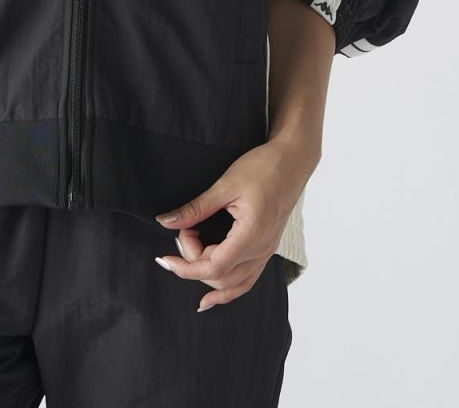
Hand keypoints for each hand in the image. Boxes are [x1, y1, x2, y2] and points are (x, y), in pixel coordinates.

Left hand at [150, 137, 317, 311]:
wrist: (292, 163)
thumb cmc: (262, 169)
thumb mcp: (225, 185)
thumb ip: (195, 208)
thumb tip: (166, 222)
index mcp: (251, 235)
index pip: (214, 268)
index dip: (186, 267)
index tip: (166, 256)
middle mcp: (261, 251)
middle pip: (220, 278)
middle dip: (193, 262)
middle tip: (184, 230)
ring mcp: (265, 253)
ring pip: (233, 285)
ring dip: (207, 275)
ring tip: (189, 250)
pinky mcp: (265, 250)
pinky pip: (245, 281)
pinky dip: (226, 290)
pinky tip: (209, 296)